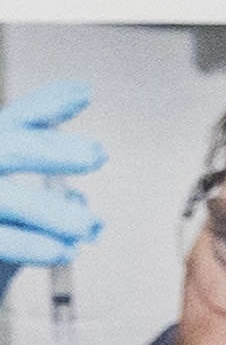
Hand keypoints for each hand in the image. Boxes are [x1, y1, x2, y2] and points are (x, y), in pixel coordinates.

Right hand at [0, 84, 101, 270]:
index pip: (9, 123)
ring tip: (90, 226)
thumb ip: (44, 182)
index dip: (43, 105)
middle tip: (97, 156)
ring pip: (6, 197)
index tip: (85, 92)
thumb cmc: (3, 232)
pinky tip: (66, 252)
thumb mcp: (18, 209)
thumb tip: (78, 180)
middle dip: (48, 149)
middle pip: (4, 147)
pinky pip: (0, 239)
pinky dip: (35, 246)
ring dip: (51, 211)